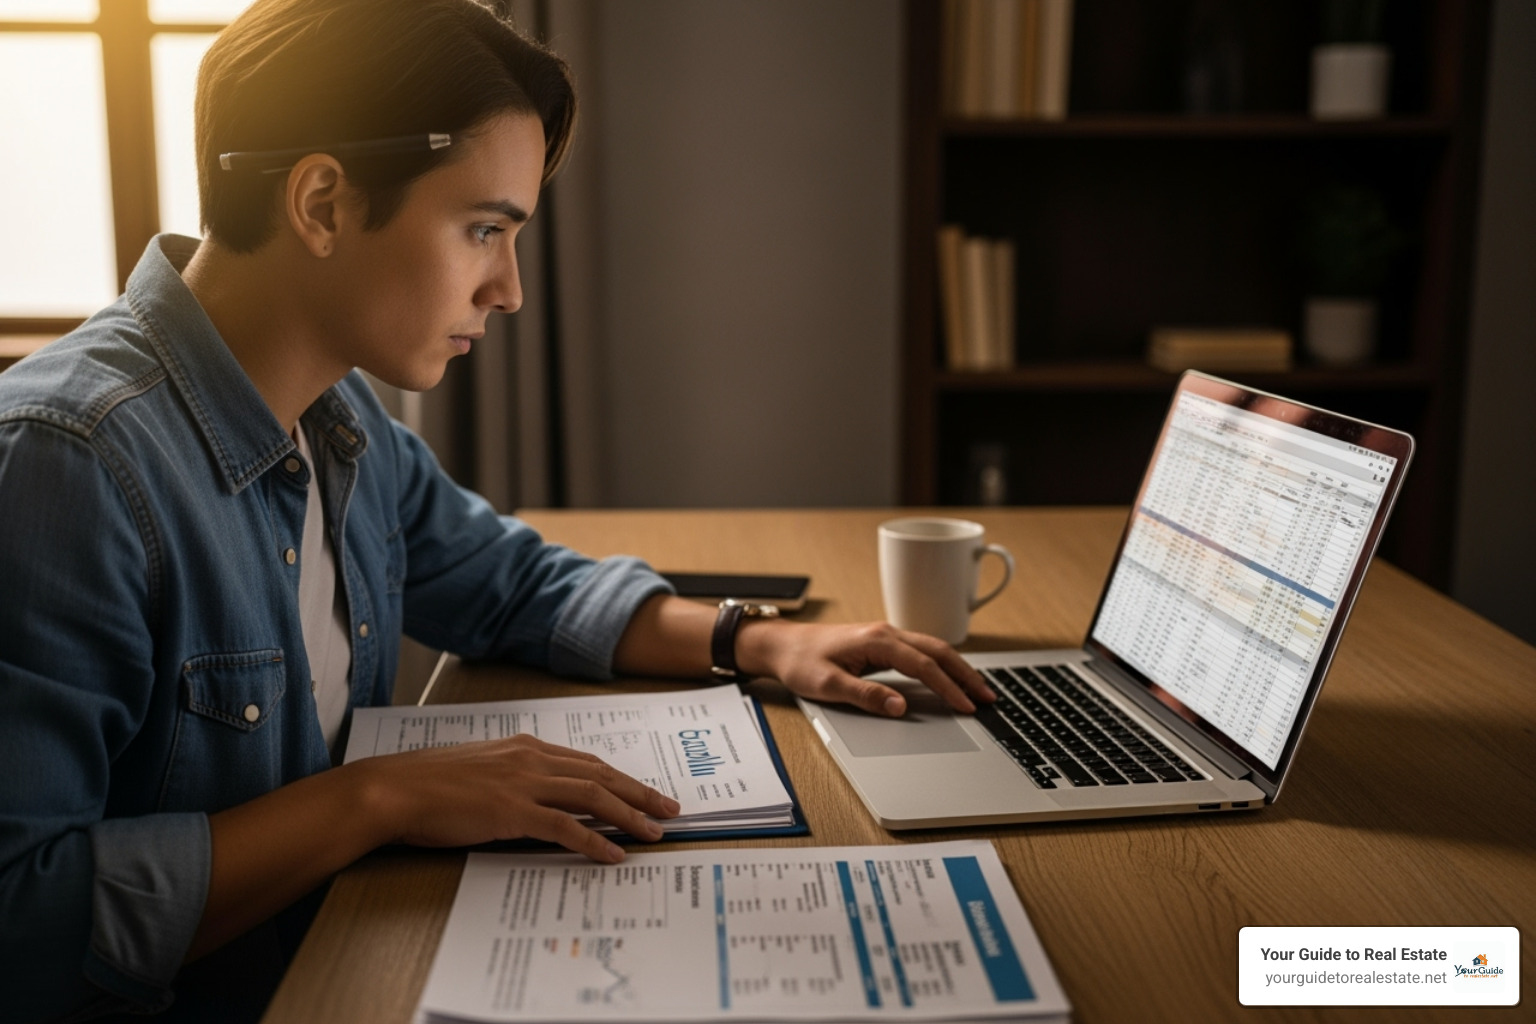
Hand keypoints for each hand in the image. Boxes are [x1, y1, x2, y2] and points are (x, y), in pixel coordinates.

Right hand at [363, 734, 680, 861]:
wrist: (395, 789)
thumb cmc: (429, 784)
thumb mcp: (480, 769)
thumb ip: (512, 777)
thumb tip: (536, 798)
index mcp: (525, 746)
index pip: (586, 762)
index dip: (621, 777)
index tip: (644, 791)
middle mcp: (531, 758)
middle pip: (601, 775)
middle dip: (640, 793)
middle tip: (670, 809)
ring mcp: (523, 783)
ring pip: (593, 796)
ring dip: (629, 815)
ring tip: (654, 832)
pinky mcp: (512, 810)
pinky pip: (566, 827)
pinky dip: (595, 841)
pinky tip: (613, 854)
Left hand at [737, 620, 994, 716]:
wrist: (781, 644)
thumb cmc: (800, 662)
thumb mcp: (829, 685)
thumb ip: (866, 696)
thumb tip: (900, 707)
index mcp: (877, 641)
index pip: (923, 665)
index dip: (948, 687)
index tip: (967, 706)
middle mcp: (886, 633)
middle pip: (938, 651)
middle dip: (965, 674)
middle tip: (988, 697)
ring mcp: (885, 635)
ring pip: (933, 648)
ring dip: (957, 667)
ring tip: (979, 689)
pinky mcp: (882, 643)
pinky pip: (921, 650)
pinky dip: (942, 662)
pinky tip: (950, 675)